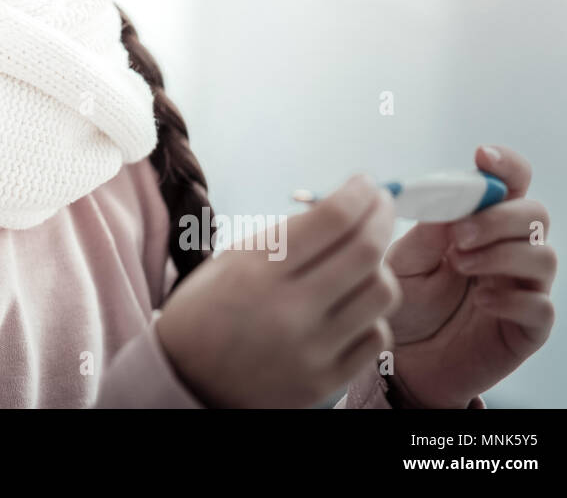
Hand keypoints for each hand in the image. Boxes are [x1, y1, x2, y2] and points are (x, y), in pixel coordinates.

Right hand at [157, 173, 401, 407]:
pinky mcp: (325, 382)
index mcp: (256, 270)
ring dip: (380, 267)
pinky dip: (371, 314)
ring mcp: (311, 350)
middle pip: (366, 251)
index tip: (365, 183)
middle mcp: (288, 310)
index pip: (333, 219)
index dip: (359, 193)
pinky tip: (353, 304)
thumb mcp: (231, 260)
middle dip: (382, 217)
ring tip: (364, 260)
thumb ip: (285, 236)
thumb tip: (343, 207)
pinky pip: (376, 337)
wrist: (184, 380)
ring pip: (382, 293)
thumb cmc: (205, 310)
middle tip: (380, 206)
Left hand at [381, 144, 555, 407]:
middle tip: (458, 234)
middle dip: (499, 217)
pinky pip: (541, 306)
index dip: (505, 166)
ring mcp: (522, 288)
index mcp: (479, 224)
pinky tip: (481, 301)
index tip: (482, 156)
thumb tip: (445, 198)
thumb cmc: (401, 304)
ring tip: (459, 265)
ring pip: (544, 256)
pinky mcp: (527, 327)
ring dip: (501, 254)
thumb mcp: (400, 262)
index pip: (509, 185)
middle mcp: (507, 250)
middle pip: (534, 214)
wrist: (400, 363)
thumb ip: (425, 232)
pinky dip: (512, 299)